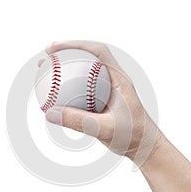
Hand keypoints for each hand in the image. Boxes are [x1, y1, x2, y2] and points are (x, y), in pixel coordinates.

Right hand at [44, 40, 160, 163]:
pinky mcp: (101, 101)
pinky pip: (82, 90)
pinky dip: (68, 88)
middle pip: (88, 58)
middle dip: (66, 53)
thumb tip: (50, 113)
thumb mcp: (106, 129)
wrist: (145, 146)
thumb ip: (79, 121)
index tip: (54, 48)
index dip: (75, 45)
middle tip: (45, 57)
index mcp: (119, 79)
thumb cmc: (133, 136)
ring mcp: (106, 90)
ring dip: (66, 69)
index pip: (98, 52)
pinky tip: (55, 94)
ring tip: (46, 71)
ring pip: (84, 73)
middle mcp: (113, 80)